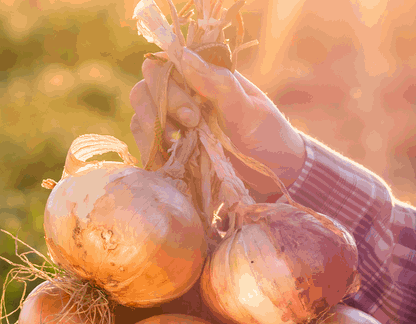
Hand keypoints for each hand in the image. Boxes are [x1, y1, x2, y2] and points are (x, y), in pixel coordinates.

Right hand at [128, 49, 306, 197]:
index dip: (167, 84)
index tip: (191, 112)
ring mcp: (176, 118)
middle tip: (191, 127)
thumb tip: (184, 56)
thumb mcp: (248, 111)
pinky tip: (168, 159)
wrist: (275, 174)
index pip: (166, 63)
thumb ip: (218, 84)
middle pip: (147, 86)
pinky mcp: (172, 143)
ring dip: (152, 128)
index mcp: (205, 75)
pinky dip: (151, 148)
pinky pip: (146, 139)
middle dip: (161, 108)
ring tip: (177, 145)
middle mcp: (186, 92)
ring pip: (141, 112)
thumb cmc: (268, 137)